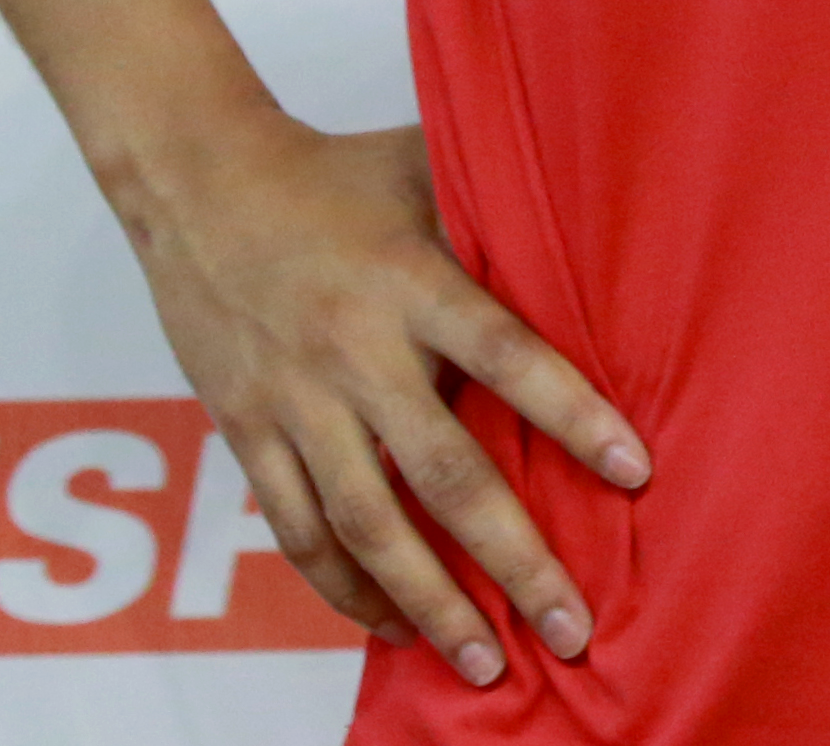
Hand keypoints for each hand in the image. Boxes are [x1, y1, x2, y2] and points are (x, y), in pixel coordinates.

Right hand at [122, 112, 647, 682]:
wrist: (194, 182)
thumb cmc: (330, 175)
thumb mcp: (422, 169)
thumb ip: (495, 214)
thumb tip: (599, 223)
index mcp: (409, 279)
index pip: (504, 354)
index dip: (571, 414)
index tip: (636, 473)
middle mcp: (354, 348)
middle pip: (443, 471)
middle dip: (512, 557)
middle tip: (570, 627)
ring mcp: (294, 398)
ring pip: (366, 523)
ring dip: (428, 600)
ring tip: (484, 660)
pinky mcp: (246, 429)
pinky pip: (296, 527)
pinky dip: (342, 587)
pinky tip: (390, 626)